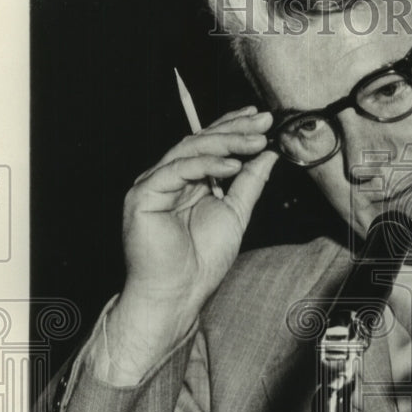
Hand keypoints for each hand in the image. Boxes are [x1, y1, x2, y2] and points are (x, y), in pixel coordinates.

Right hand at [106, 106, 276, 377]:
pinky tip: (234, 164)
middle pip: (200, 141)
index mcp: (185, 182)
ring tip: (256, 140)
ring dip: (226, 142)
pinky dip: (207, 165)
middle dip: (234, 128)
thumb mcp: (234, 214)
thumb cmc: (201, 262)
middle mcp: (166, 178)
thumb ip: (248, 183)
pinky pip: (177, 171)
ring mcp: (152, 185)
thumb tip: (268, 154)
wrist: (177, 294)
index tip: (261, 117)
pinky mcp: (143, 196)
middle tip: (263, 121)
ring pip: (189, 150)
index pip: (209, 144)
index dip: (233, 127)